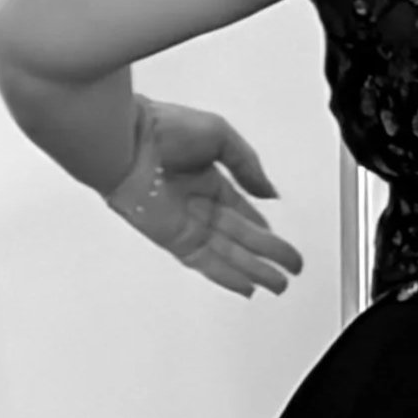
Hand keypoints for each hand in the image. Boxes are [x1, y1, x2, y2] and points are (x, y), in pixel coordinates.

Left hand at [106, 101, 303, 297]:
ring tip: (279, 286)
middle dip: (268, 256)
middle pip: (239, 238)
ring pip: (227, 255)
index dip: (263, 230)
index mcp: (206, 179)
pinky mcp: (172, 239)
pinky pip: (204, 262)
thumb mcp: (220, 136)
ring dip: (254, 271)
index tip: (281, 245)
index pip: (240, 212)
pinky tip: (247, 287)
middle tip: (291, 271)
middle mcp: (197, 204)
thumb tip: (270, 193)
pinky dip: (226, 276)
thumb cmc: (164, 129)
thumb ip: (247, 167)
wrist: (127, 141)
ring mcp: (185, 224)